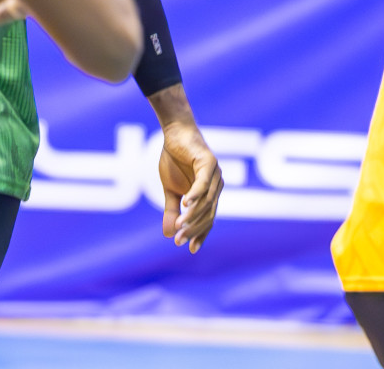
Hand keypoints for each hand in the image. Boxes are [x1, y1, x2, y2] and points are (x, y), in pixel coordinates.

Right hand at [158, 117, 222, 252]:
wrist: (175, 135)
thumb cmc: (174, 161)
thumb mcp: (170, 190)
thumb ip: (172, 210)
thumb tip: (167, 234)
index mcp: (209, 193)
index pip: (209, 219)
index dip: (201, 234)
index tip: (191, 250)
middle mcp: (216, 185)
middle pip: (209, 214)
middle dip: (194, 229)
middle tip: (178, 241)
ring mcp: (215, 174)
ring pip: (207, 201)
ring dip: (193, 216)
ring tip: (179, 228)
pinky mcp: (209, 162)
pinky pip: (203, 182)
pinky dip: (195, 194)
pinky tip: (186, 205)